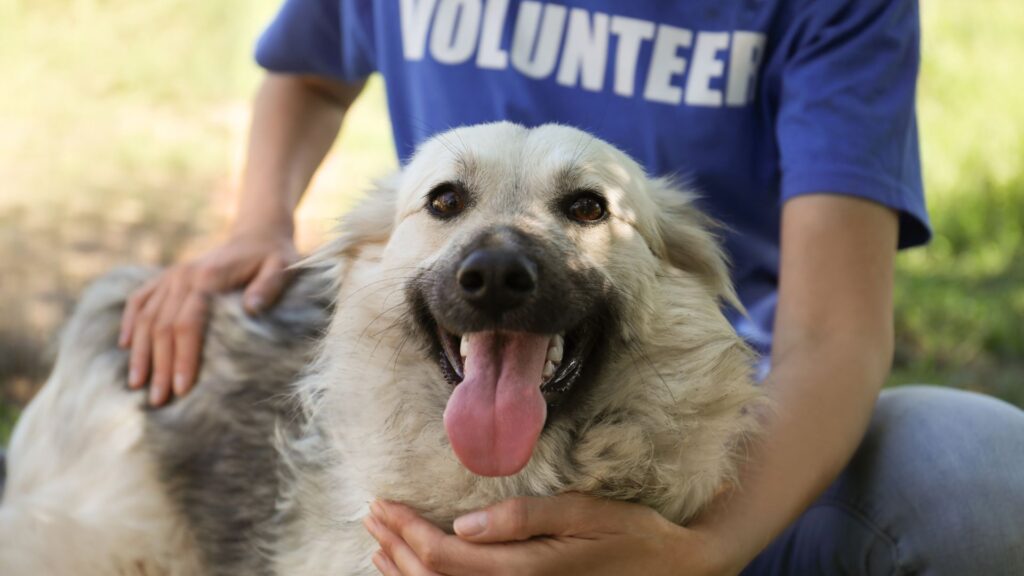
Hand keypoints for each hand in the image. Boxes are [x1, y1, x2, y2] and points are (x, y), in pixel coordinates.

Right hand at [118, 230, 298, 405]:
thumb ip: (269, 287)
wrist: (258, 233)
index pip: (187, 324)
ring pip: (146, 317)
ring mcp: (172, 276)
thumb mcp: (282, 269)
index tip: (182, 388)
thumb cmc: (274, 258)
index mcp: (208, 278)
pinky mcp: (167, 277)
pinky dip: (130, 322)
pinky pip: (140, 299)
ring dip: (140, 352)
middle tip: (159, 400)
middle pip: (162, 327)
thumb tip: (252, 308)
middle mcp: (183, 276)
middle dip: (159, 365)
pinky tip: (125, 346)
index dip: (182, 358)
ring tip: (136, 384)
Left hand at [363, 493, 733, 575]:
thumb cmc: (629, 533)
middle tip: (370, 514)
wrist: (668, 568)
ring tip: (378, 542)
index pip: (446, 557)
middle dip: (397, 546)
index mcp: (525, 570)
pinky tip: (415, 569)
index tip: (381, 503)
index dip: (407, 531)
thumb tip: (464, 525)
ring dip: (405, 569)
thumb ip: (524, 518)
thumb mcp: (583, 513)